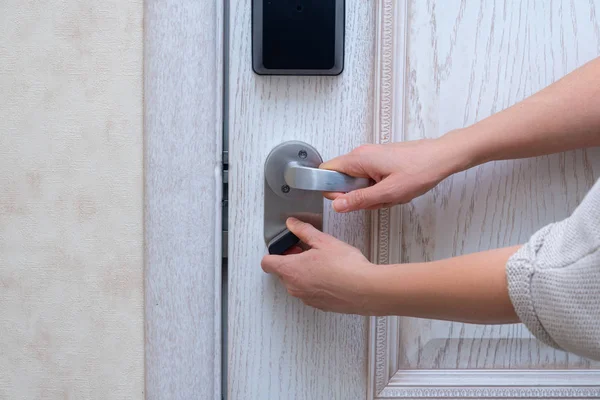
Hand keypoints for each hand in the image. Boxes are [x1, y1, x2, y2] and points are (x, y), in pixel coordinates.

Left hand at [261, 217, 379, 314]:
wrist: (365, 290)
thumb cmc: (346, 268)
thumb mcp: (323, 241)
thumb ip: (304, 231)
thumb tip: (293, 224)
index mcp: (290, 270)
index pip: (267, 263)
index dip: (274, 252)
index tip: (286, 246)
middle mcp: (294, 287)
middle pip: (282, 272)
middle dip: (291, 260)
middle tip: (307, 250)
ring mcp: (306, 298)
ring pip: (296, 283)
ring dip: (303, 272)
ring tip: (323, 261)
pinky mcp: (319, 305)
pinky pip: (309, 292)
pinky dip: (315, 283)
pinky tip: (331, 274)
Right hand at [320, 135, 468, 211]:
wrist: (442, 157)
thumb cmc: (420, 169)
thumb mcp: (388, 193)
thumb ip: (359, 200)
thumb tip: (337, 205)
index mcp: (358, 158)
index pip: (326, 172)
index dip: (332, 190)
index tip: (348, 201)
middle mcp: (361, 154)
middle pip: (342, 180)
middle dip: (357, 196)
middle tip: (377, 199)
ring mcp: (371, 157)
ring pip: (358, 182)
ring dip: (371, 194)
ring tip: (391, 194)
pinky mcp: (380, 160)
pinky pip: (370, 179)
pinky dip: (380, 189)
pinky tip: (395, 190)